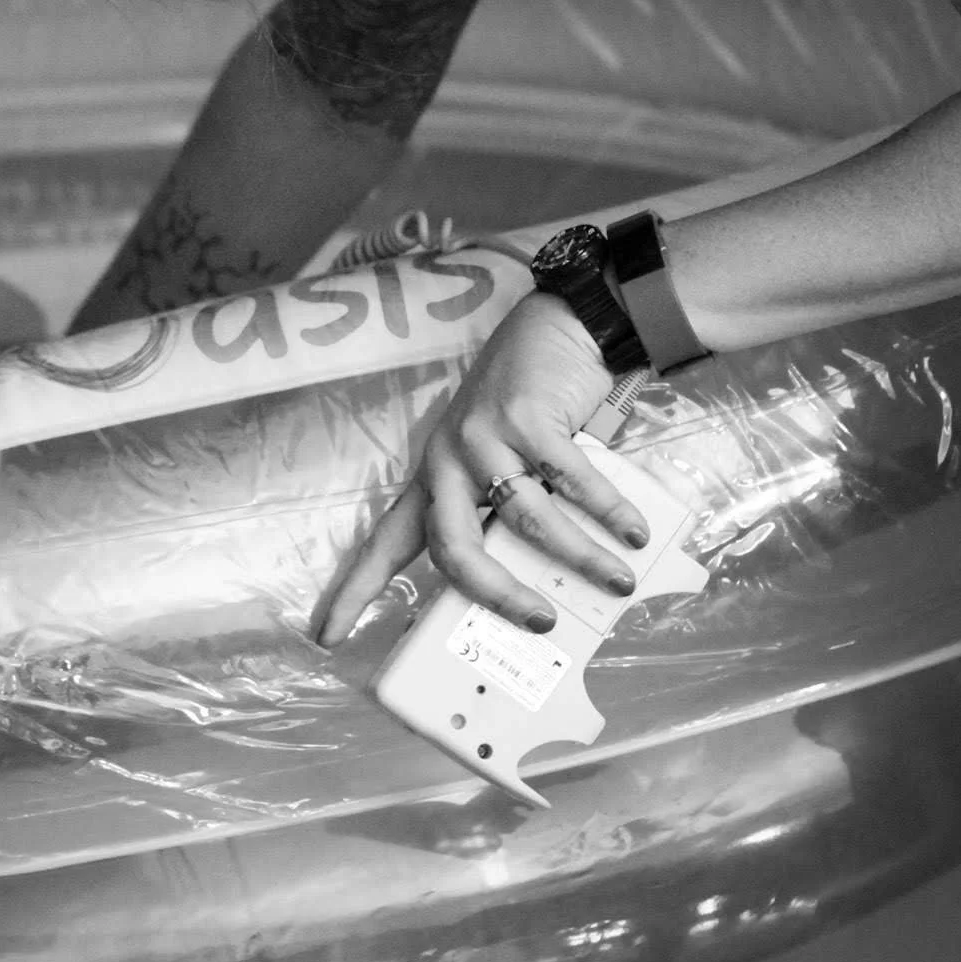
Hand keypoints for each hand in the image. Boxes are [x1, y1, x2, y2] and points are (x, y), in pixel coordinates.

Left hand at [315, 289, 651, 644]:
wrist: (560, 325)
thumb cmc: (532, 400)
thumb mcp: (502, 456)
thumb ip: (508, 509)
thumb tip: (547, 582)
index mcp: (435, 475)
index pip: (386, 541)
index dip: (355, 591)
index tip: (327, 636)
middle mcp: (449, 458)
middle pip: (454, 549)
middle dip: (498, 595)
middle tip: (539, 623)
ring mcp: (486, 436)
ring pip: (527, 522)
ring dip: (580, 558)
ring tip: (617, 581)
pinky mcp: (528, 419)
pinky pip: (573, 484)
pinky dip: (609, 513)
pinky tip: (633, 534)